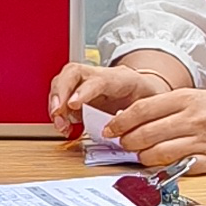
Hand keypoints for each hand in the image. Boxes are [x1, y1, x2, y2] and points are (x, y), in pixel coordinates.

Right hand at [47, 55, 187, 134]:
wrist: (142, 89)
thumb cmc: (145, 96)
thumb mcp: (151, 104)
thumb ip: (139, 116)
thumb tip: (131, 132)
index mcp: (119, 78)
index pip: (97, 80)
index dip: (83, 91)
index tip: (73, 104)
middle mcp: (98, 76)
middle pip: (72, 73)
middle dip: (60, 92)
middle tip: (57, 113)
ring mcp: (85, 83)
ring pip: (62, 82)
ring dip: (55, 104)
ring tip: (60, 124)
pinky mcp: (77, 93)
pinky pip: (61, 97)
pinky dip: (58, 113)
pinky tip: (64, 126)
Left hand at [101, 80, 205, 175]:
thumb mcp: (189, 98)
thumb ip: (160, 107)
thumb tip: (127, 120)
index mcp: (186, 98)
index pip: (143, 110)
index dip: (122, 122)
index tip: (110, 129)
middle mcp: (194, 119)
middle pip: (147, 134)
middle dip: (128, 141)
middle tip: (123, 143)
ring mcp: (203, 141)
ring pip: (158, 153)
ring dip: (142, 156)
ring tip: (140, 153)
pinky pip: (178, 167)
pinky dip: (164, 167)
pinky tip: (159, 163)